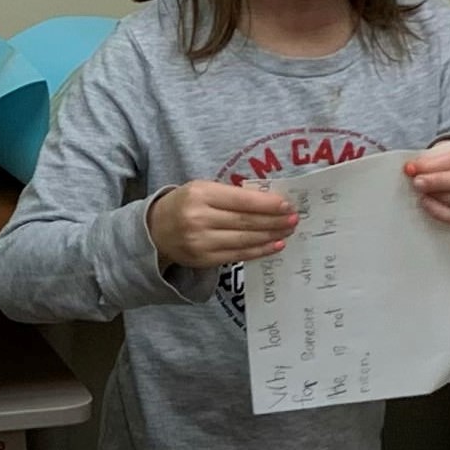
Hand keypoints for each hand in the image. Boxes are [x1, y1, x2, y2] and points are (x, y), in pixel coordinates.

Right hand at [148, 181, 298, 267]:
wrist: (154, 230)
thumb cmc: (185, 204)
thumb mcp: (201, 189)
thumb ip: (230, 194)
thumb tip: (269, 202)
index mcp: (200, 194)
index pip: (241, 201)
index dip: (267, 204)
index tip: (286, 205)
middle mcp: (199, 219)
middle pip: (246, 222)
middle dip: (274, 221)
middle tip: (294, 219)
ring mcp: (201, 242)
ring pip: (245, 240)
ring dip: (271, 235)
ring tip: (288, 231)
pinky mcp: (204, 259)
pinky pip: (238, 255)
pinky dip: (259, 250)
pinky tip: (274, 245)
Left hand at [408, 136, 449, 226]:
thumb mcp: (449, 148)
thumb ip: (432, 156)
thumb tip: (412, 168)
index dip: (435, 164)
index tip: (413, 167)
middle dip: (438, 182)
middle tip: (416, 182)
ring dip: (440, 198)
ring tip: (421, 193)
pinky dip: (442, 213)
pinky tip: (427, 204)